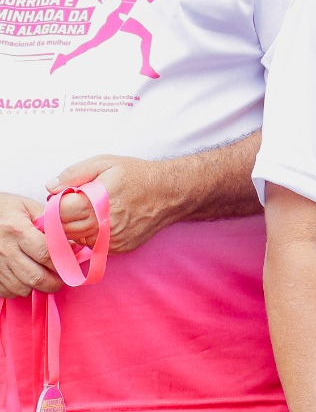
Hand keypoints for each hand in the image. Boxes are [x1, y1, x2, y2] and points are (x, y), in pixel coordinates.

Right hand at [0, 191, 62, 297]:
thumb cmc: (5, 209)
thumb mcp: (28, 207)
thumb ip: (49, 223)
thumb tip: (70, 242)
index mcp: (18, 230)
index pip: (46, 254)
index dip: (63, 262)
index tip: (72, 263)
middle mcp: (5, 249)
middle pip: (35, 277)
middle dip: (54, 282)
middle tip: (62, 277)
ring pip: (21, 288)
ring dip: (37, 287)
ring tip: (45, 277)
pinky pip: (7, 291)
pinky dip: (20, 289)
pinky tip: (26, 279)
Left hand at [48, 155, 175, 253]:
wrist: (170, 193)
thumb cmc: (137, 175)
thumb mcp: (105, 163)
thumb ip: (75, 174)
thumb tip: (50, 187)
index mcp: (96, 202)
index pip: (59, 212)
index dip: (55, 204)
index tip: (62, 197)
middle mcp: (103, 225)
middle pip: (64, 229)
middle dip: (62, 218)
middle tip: (73, 205)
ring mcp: (111, 239)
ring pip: (76, 239)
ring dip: (75, 228)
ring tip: (88, 212)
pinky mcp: (118, 248)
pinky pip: (93, 246)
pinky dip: (90, 235)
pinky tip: (101, 221)